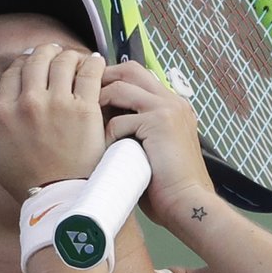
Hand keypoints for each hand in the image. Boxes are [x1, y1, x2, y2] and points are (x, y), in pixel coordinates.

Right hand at [0, 44, 106, 201]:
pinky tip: (94, 62)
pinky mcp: (84, 109)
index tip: (34, 64)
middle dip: (47, 53)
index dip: (24, 63)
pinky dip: (92, 62)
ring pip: (63, 61)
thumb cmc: (28, 183)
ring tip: (77, 59)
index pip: (12, 72)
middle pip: (37, 59)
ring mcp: (57, 104)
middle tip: (57, 55)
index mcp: (3, 113)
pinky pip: (89, 72)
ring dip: (69, 56)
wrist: (60, 199)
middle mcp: (28, 103)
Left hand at [99, 61, 213, 225]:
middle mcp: (173, 101)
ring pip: (122, 88)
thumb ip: (138, 130)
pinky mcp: (159, 121)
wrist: (187, 202)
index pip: (139, 77)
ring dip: (101, 102)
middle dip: (104, 78)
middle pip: (131, 70)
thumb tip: (107, 123)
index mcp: (174, 106)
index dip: (114, 79)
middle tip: (84, 94)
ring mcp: (168, 108)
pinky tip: (105, 149)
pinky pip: (121, 119)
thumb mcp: (154, 148)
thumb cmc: (168, 185)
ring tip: (88, 120)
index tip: (93, 91)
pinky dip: (108, 133)